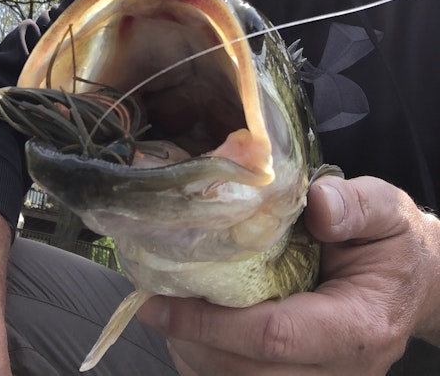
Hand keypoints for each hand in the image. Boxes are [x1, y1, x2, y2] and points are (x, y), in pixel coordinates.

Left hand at [136, 175, 439, 374]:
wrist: (411, 282)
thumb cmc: (392, 244)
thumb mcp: (385, 210)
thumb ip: (355, 205)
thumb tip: (316, 204)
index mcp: (357, 325)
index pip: (275, 337)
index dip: (212, 323)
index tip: (162, 301)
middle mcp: (340, 369)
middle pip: (249, 375)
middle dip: (191, 342)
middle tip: (152, 300)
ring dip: (194, 355)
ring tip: (165, 310)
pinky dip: (209, 361)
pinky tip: (191, 327)